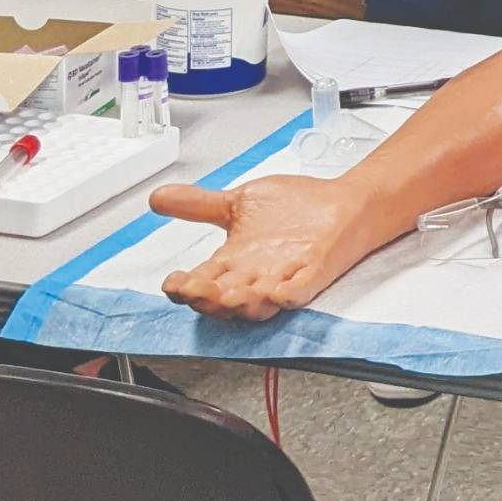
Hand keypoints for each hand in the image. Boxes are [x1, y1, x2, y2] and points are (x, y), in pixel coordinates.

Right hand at [151, 172, 385, 320]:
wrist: (343, 203)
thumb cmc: (295, 210)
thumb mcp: (238, 203)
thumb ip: (198, 204)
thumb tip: (158, 197)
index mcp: (234, 261)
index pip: (201, 281)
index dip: (184, 287)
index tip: (171, 283)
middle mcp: (254, 275)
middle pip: (223, 299)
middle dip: (206, 298)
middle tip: (193, 289)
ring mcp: (284, 277)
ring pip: (257, 303)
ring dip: (242, 301)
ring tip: (228, 295)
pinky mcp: (313, 274)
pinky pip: (298, 292)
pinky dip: (287, 295)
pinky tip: (275, 292)